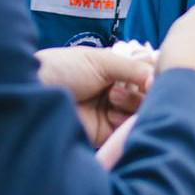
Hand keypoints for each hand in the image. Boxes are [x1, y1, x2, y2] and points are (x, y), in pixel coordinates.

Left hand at [37, 46, 153, 147]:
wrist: (36, 91)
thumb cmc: (64, 69)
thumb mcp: (101, 61)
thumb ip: (133, 68)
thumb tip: (158, 79)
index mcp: (115, 72)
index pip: (145, 76)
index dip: (151, 78)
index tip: (152, 78)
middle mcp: (116, 92)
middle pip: (146, 97)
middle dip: (139, 92)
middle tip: (120, 89)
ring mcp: (111, 113)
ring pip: (139, 114)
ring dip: (131, 105)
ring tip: (112, 99)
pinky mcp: (104, 134)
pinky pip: (125, 132)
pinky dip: (124, 123)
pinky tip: (112, 115)